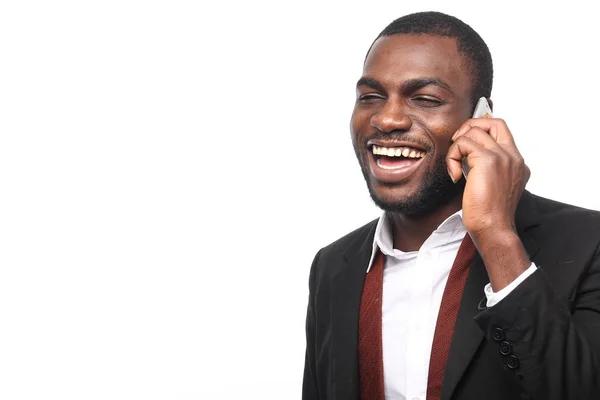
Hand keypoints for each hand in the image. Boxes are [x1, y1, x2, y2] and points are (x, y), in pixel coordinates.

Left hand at [446, 118, 529, 237]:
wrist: (493, 228)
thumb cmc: (489, 215)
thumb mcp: (493, 187)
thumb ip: (488, 170)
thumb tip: (469, 157)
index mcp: (517, 163)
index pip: (502, 131)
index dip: (481, 131)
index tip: (465, 145)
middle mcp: (514, 157)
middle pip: (493, 122)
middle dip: (471, 126)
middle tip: (457, 143)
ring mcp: (503, 156)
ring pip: (474, 131)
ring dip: (456, 147)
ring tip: (455, 168)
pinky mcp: (488, 160)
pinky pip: (463, 143)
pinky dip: (452, 157)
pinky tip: (455, 176)